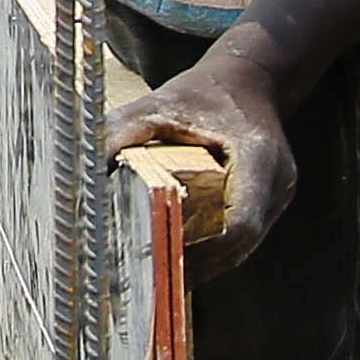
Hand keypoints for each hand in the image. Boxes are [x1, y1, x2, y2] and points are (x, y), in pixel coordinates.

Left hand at [120, 55, 298, 261]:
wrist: (248, 81)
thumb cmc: (203, 93)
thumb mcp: (158, 103)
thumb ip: (121, 131)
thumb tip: (82, 166)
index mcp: (259, 154)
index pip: (241, 221)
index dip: (205, 248)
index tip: (161, 255)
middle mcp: (278, 182)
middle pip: (239, 245)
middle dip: (195, 263)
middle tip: (147, 277)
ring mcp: (277, 198)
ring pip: (239, 250)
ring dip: (201, 265)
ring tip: (155, 278)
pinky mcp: (268, 206)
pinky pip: (239, 242)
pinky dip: (208, 254)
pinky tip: (173, 259)